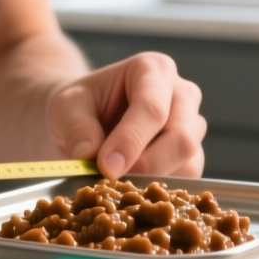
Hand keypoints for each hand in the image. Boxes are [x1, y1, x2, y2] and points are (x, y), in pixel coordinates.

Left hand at [46, 52, 205, 178]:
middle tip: (111, 179)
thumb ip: (76, 127)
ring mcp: (192, 125)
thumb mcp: (65, 107)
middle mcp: (182, 94)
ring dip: (152, 180)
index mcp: (153, 70)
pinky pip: (186, 179)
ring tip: (118, 180)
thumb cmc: (82, 105)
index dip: (131, 141)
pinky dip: (158, 189)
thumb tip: (90, 154)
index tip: (106, 167)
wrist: (88, 117)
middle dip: (146, 166)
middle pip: (182, 138)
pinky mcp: (192, 154)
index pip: (152, 109)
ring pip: (188, 162)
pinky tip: (131, 185)